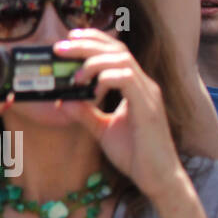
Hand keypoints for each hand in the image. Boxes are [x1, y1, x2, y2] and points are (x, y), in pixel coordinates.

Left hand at [57, 29, 185, 198]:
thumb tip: (61, 101)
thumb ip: (84, 113)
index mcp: (135, 86)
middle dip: (87, 43)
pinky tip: (92, 89)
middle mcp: (144, 85)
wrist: (157, 179)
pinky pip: (127, 79)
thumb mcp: (102, 129)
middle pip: (117, 49)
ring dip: (93, 61)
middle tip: (60, 47)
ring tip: (74, 75)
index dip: (94, 40)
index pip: (116, 51)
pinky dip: (106, 78)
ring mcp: (148, 94)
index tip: (70, 38)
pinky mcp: (148, 107)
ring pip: (122, 59)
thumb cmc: (135, 154)